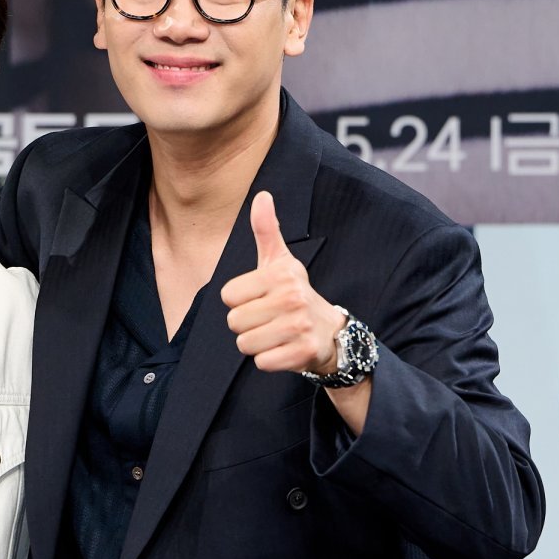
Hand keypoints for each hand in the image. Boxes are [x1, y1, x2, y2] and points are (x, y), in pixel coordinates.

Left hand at [219, 191, 345, 374]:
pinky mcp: (302, 353)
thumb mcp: (281, 261)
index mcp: (280, 274)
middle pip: (234, 322)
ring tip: (275, 334)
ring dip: (256, 344)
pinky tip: (284, 348)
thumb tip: (262, 195)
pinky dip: (269, 360)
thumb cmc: (295, 293)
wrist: (330, 332)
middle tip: (269, 319)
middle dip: (246, 325)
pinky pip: (261, 362)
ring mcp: (298, 326)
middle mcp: (292, 298)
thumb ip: (267, 230)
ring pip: (245, 344)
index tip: (261, 299)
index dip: (240, 301)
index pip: (228, 296)